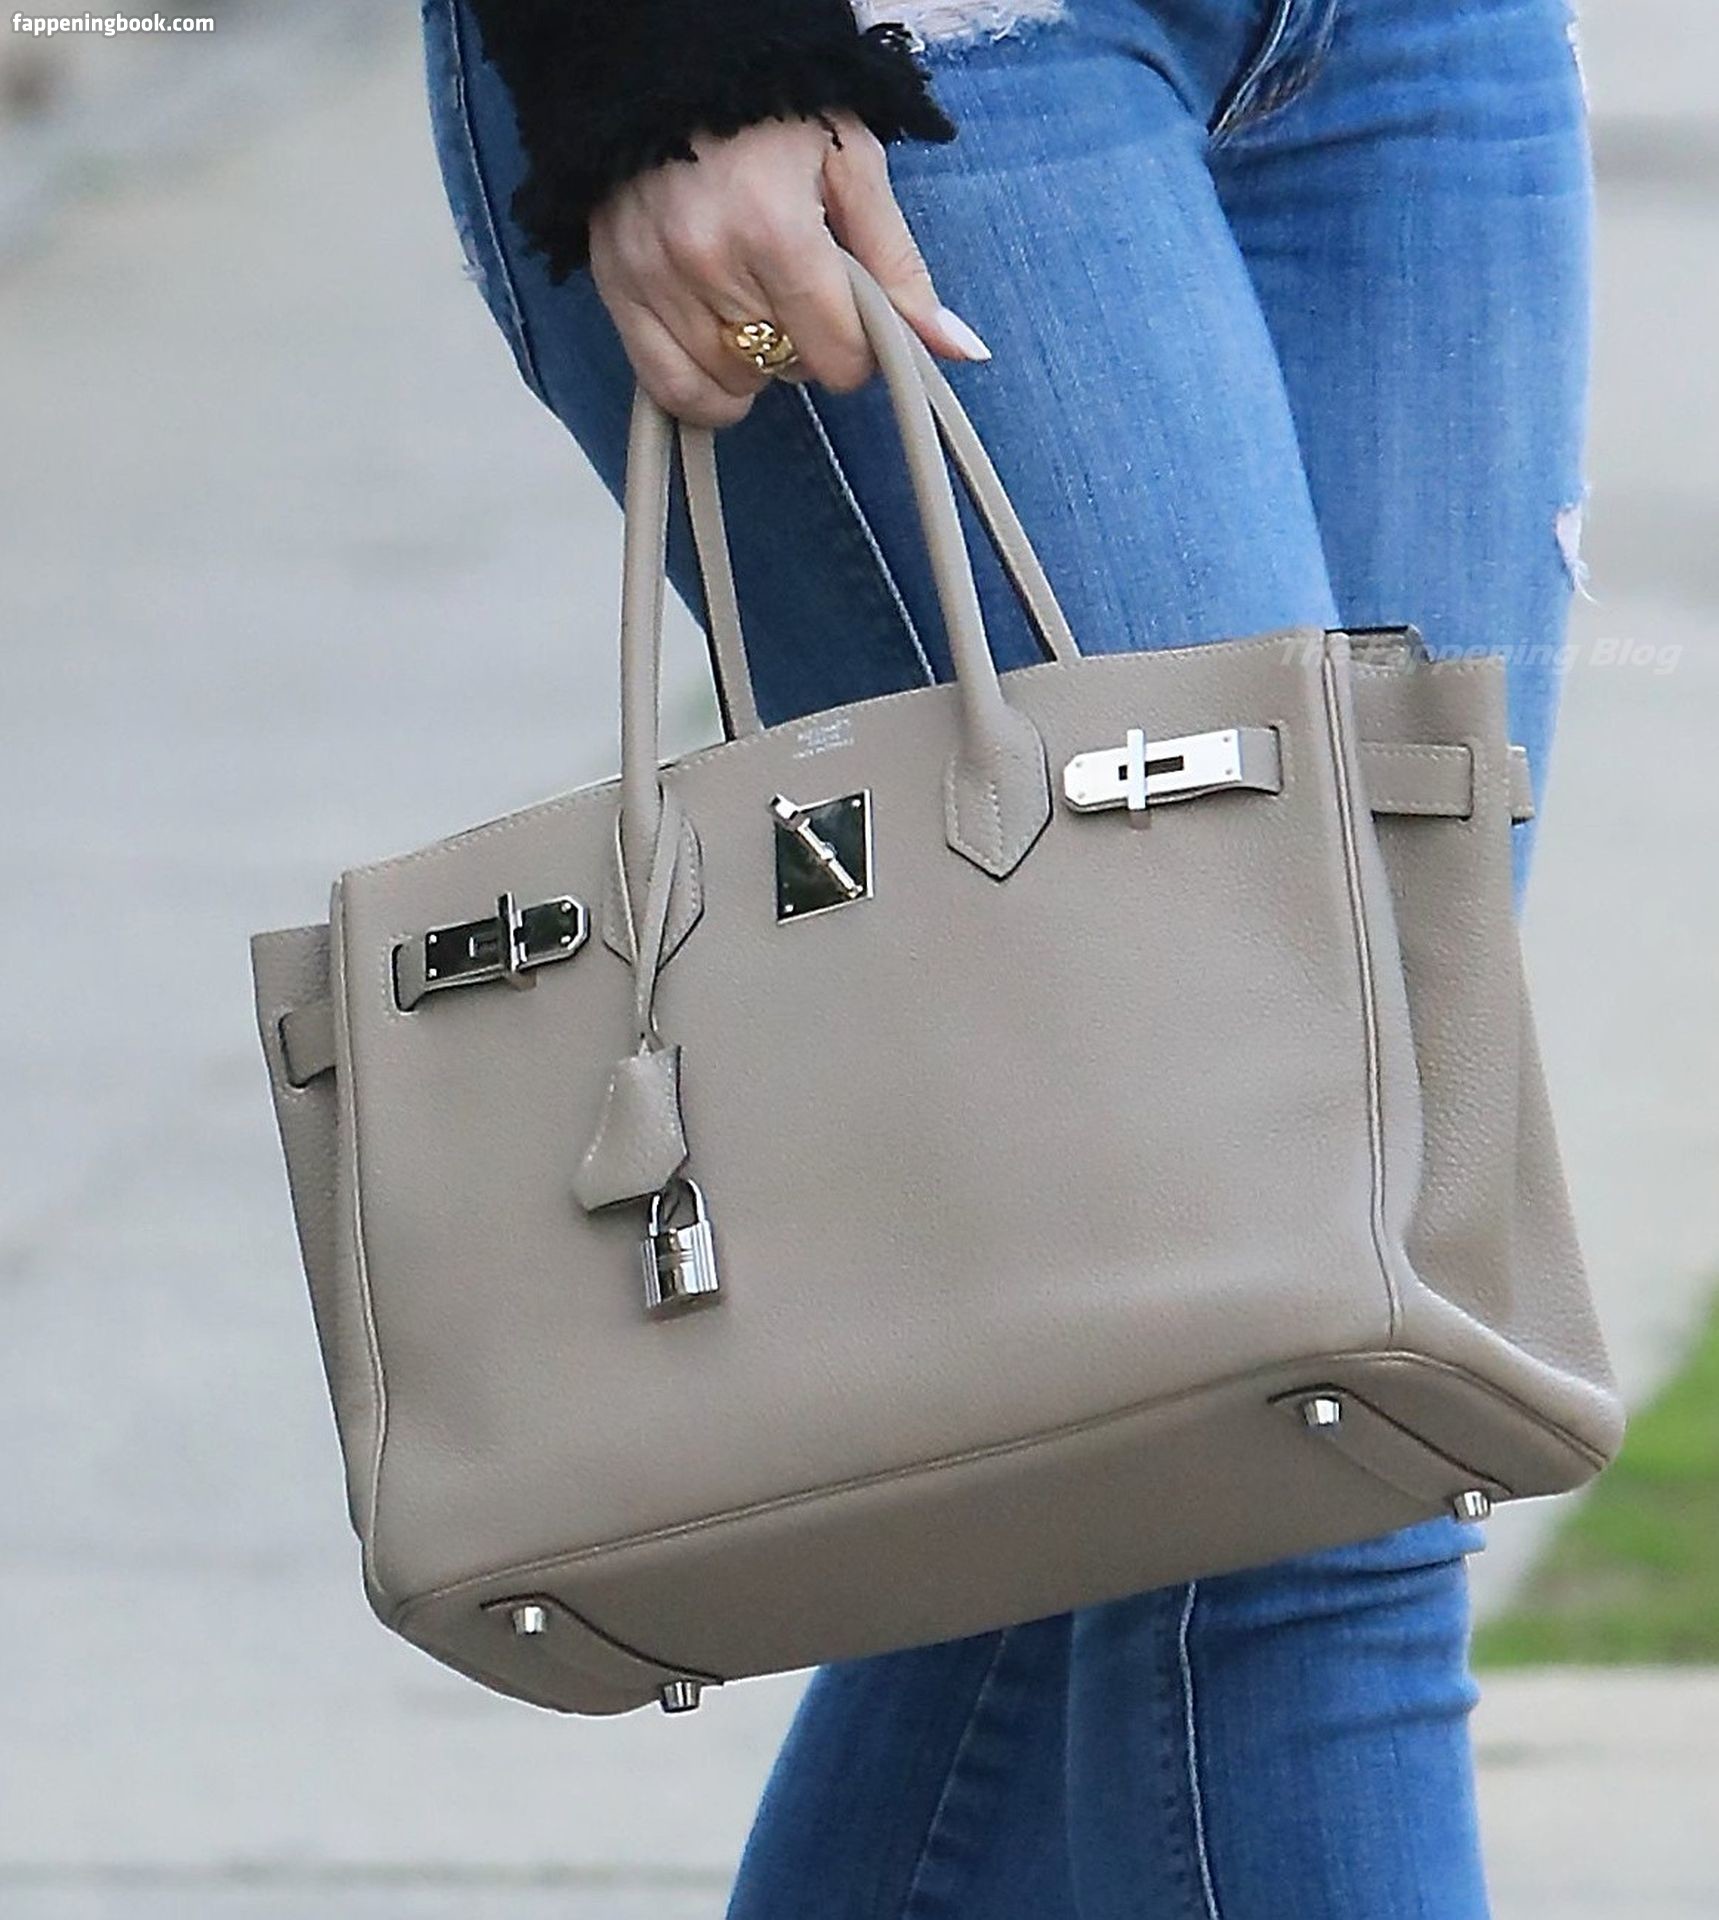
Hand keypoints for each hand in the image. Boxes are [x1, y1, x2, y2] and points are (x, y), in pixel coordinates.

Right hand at [587, 112, 990, 427]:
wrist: (669, 62)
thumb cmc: (773, 107)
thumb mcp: (853, 167)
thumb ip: (900, 268)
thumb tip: (962, 350)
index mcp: (775, 229)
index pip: (836, 355)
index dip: (860, 351)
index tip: (856, 319)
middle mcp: (707, 261)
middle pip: (786, 370)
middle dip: (808, 344)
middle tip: (802, 290)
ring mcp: (653, 277)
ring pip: (730, 383)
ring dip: (755, 363)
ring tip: (756, 306)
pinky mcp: (616, 286)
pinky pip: (667, 387)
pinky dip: (703, 389)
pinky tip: (721, 356)